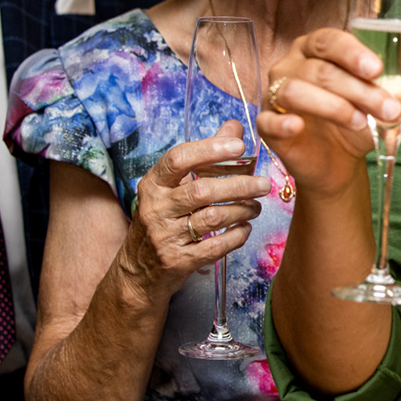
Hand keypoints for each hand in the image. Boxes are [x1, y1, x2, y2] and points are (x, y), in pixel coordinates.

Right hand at [118, 122, 268, 302]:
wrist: (137, 273)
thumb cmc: (161, 221)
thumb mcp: (171, 188)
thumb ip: (203, 156)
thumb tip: (233, 127)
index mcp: (153, 184)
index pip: (179, 159)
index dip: (210, 149)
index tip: (239, 146)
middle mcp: (155, 208)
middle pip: (202, 190)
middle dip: (239, 185)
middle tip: (263, 184)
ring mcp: (165, 237)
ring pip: (213, 217)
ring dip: (242, 210)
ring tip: (255, 206)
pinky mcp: (179, 261)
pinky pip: (216, 246)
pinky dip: (237, 235)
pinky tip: (245, 228)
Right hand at [257, 28, 400, 197]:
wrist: (338, 162)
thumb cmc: (359, 118)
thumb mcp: (389, 101)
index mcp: (318, 48)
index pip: (330, 40)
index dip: (353, 53)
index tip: (377, 69)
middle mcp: (293, 64)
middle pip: (321, 69)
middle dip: (359, 89)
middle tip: (389, 108)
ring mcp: (276, 93)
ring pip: (297, 91)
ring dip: (333, 106)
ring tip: (360, 122)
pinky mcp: (268, 124)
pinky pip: (268, 120)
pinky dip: (283, 122)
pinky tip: (299, 126)